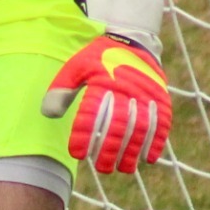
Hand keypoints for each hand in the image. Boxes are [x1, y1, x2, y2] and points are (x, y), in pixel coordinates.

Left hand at [40, 35, 170, 172]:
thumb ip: (61, 89)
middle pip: (118, 125)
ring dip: (133, 151)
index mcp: (102, 81)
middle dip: (110, 150)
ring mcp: (146, 94)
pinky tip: (148, 158)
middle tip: (102, 168)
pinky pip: (162, 122)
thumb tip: (47, 114)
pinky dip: (156, 141)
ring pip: (141, 127)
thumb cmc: (99, 58)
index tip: (78, 154)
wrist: (132, 40)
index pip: (92, 114)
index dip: (84, 136)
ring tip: (124, 169)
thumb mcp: (76, 66)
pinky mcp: (161, 97)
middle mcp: (126, 88)